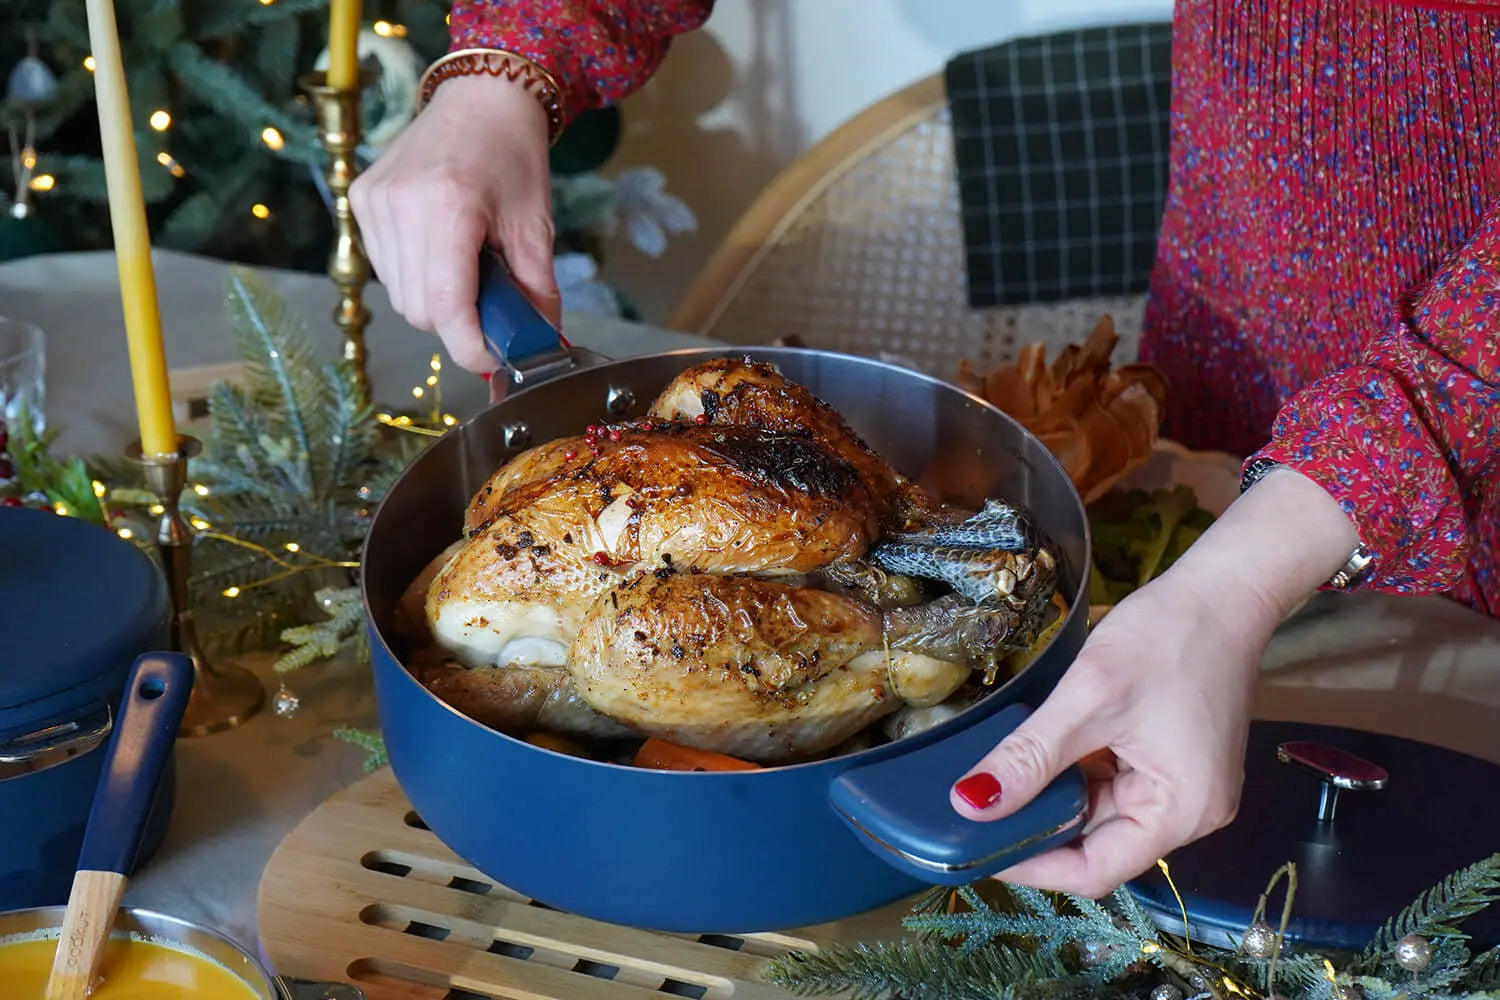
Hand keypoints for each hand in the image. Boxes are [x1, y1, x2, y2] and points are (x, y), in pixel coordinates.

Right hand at [350, 75, 560, 374]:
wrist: (480, 97)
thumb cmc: (512, 154)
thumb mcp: (535, 225)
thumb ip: (537, 290)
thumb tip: (543, 347)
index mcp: (449, 207)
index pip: (446, 307)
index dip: (469, 347)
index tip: (492, 360)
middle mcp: (400, 205)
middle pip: (420, 310)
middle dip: (458, 322)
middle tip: (491, 301)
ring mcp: (373, 202)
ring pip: (399, 296)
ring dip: (435, 299)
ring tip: (466, 264)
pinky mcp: (360, 200)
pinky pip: (385, 268)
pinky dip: (415, 275)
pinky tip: (439, 247)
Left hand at [952, 571, 1265, 896]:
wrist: (1221, 590)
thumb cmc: (1169, 638)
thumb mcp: (1087, 698)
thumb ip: (1029, 757)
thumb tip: (971, 805)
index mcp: (1180, 812)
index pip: (1096, 870)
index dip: (1033, 867)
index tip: (977, 851)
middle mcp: (1188, 813)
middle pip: (1096, 843)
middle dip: (1035, 828)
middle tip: (973, 812)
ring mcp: (1180, 786)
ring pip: (1097, 811)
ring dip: (1050, 796)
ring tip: (995, 779)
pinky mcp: (1169, 760)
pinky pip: (1110, 782)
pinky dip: (1072, 772)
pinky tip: (1036, 754)